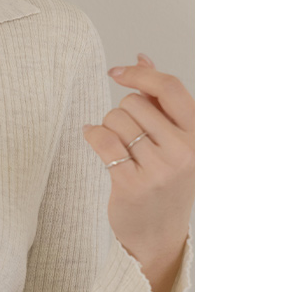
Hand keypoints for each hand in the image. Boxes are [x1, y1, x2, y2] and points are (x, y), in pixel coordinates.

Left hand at [82, 52, 194, 260]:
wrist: (158, 234)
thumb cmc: (165, 181)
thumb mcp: (174, 138)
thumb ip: (159, 98)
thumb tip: (142, 57)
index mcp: (199, 135)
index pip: (169, 87)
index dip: (139, 74)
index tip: (116, 72)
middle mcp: (184, 150)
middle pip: (133, 103)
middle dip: (122, 112)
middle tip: (129, 135)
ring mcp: (160, 168)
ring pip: (115, 120)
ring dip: (108, 127)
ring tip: (119, 147)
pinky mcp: (132, 183)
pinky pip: (102, 140)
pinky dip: (92, 134)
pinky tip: (94, 139)